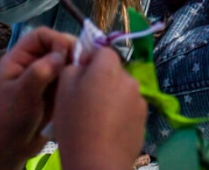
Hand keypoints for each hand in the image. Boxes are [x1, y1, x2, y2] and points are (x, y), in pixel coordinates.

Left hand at [0, 28, 75, 169]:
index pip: (42, 36)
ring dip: (74, 71)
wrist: (4, 151)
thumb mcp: (22, 93)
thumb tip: (63, 53)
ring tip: (80, 82)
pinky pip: (68, 83)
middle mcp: (32, 66)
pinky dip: (74, 86)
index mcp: (19, 59)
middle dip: (70, 55)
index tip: (70, 54)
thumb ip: (42, 70)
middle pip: (57, 48)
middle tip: (81, 68)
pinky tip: (78, 94)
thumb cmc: (6, 120)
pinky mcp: (52, 96)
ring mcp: (43, 81)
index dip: (57, 40)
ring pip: (65, 66)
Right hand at [50, 47, 146, 169]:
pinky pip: (129, 108)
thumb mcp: (63, 89)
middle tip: (85, 100)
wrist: (98, 162)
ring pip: (122, 90)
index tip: (79, 78)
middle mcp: (129, 79)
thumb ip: (74, 67)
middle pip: (114, 71)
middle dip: (102, 80)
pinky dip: (120, 114)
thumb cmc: (76, 124)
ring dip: (112, 97)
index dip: (90, 61)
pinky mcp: (145, 119)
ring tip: (97, 119)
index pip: (103, 51)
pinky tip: (108, 129)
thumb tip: (84, 63)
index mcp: (108, 67)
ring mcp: (140, 99)